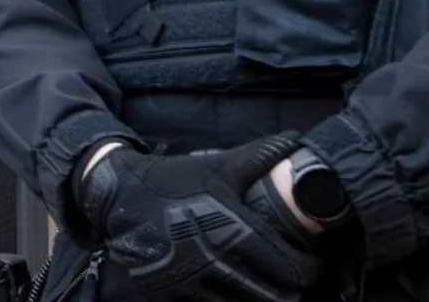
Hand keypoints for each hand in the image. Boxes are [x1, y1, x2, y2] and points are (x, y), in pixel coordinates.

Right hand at [75, 132, 320, 301]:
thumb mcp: (219, 166)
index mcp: (232, 230)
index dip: (307, 270)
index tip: (308, 265)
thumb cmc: (175, 181)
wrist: (120, 196)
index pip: (290, 269)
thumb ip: (261, 156)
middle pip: (275, 298)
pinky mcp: (169, 295)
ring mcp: (189, 283)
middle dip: (288, 290)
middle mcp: (213, 261)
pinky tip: (230, 292)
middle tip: (289, 281)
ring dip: (258, 299)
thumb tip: (298, 143)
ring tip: (263, 287)